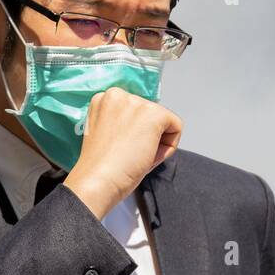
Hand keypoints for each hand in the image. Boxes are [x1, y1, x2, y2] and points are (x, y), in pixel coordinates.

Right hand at [64, 88, 182, 218]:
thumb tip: (146, 124)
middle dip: (146, 137)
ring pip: (163, 122)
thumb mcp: (107, 133)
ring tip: (135, 156)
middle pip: (150, 115)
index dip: (134, 134)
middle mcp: (118, 94)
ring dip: (156, 143)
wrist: (98, 181)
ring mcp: (136, 102)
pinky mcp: (154, 114)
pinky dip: (168, 147)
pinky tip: (148, 156)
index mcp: (103, 99)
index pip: (135, 112)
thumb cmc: (100, 166)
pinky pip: (176, 127)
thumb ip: (122, 122)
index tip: (120, 148)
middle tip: (128, 155)